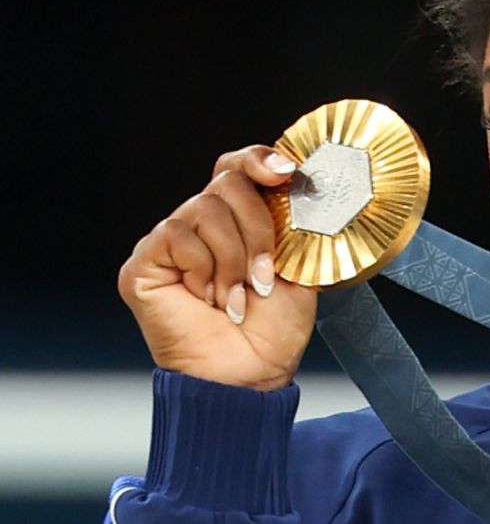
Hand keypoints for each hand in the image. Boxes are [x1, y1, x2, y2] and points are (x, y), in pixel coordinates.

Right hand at [118, 146, 315, 390]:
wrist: (250, 371)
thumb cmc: (273, 328)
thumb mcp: (299, 266)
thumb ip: (294, 224)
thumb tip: (302, 187)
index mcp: (239, 219)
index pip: (239, 166)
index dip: (258, 160)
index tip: (285, 172)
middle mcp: (202, 223)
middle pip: (228, 182)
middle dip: (258, 228)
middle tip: (263, 275)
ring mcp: (171, 240)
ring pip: (206, 209)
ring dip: (233, 260)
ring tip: (235, 297)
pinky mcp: (145, 261)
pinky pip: (178, 236)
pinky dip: (203, 269)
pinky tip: (206, 298)